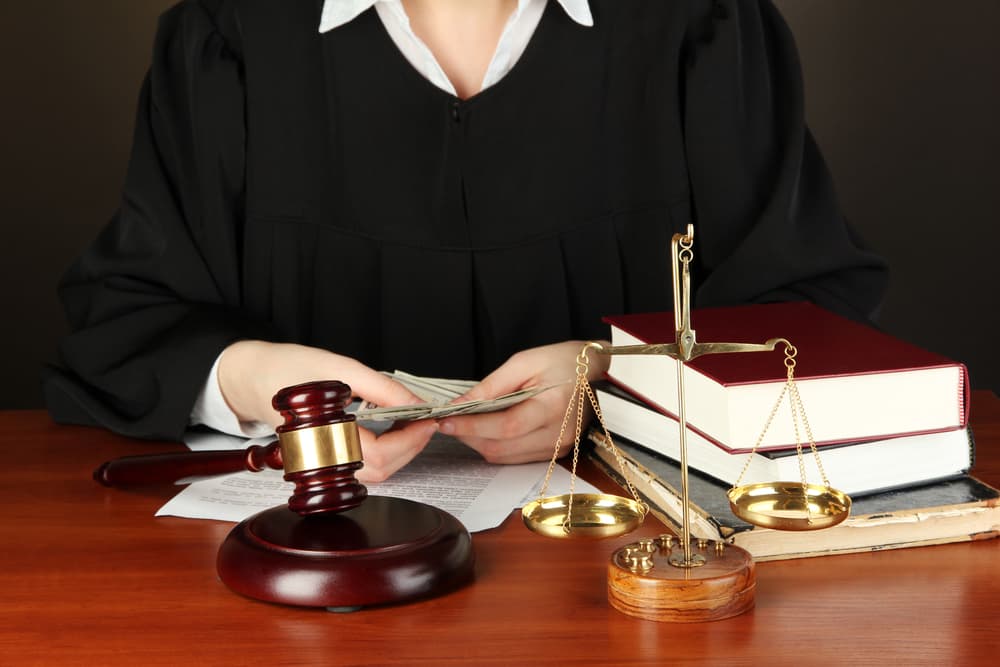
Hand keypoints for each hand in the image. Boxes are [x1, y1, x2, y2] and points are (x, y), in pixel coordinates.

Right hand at [217, 340, 436, 481]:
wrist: (252, 377)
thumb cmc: (288, 368)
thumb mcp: (339, 368)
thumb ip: (381, 389)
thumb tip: (417, 405)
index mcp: (319, 435)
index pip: (377, 453)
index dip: (409, 439)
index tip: (428, 419)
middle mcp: (318, 458)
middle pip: (379, 471)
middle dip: (410, 447)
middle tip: (427, 421)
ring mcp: (321, 463)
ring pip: (372, 473)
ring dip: (400, 451)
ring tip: (413, 423)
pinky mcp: (325, 460)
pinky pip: (361, 467)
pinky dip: (385, 452)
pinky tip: (393, 430)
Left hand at [437, 340, 609, 464]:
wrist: (592, 371)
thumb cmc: (561, 361)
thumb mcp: (523, 362)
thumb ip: (490, 386)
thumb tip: (460, 405)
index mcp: (553, 406)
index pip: (505, 426)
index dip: (472, 427)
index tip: (446, 421)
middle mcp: (558, 433)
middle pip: (501, 447)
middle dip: (469, 437)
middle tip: (450, 422)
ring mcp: (559, 447)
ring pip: (505, 457)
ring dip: (480, 444)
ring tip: (467, 425)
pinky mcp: (556, 453)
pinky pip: (517, 458)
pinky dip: (497, 447)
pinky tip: (489, 430)